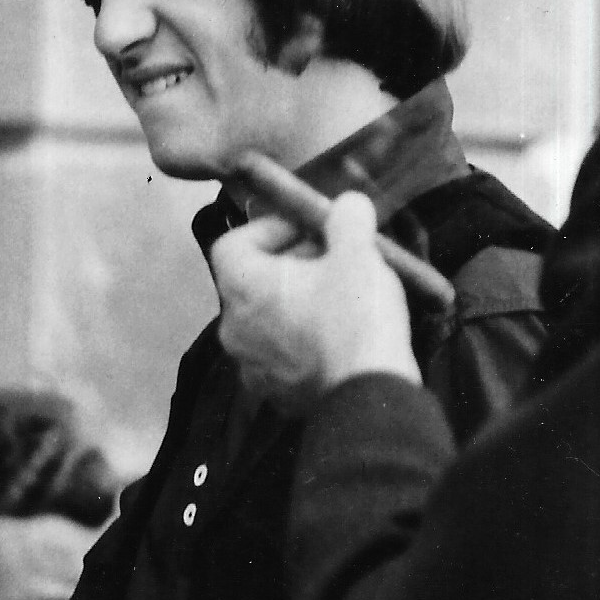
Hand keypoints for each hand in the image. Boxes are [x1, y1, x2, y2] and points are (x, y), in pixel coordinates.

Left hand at [210, 193, 417, 414]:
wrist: (368, 393)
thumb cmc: (355, 315)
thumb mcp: (358, 251)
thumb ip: (347, 217)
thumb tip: (346, 206)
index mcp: (241, 290)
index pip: (231, 245)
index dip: (268, 228)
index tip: (307, 227)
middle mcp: (233, 330)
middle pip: (252, 282)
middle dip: (290, 262)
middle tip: (333, 258)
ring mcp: (249, 366)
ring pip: (267, 319)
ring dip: (297, 301)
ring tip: (340, 296)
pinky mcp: (273, 394)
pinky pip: (281, 352)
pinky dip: (302, 337)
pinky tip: (338, 335)